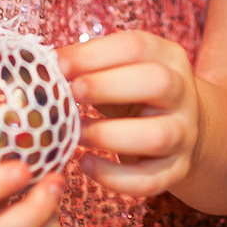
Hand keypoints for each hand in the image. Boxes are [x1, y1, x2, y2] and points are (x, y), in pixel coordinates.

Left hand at [63, 30, 202, 199]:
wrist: (180, 130)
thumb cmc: (134, 95)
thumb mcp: (120, 72)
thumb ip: (90, 69)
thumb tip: (42, 72)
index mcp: (167, 57)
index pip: (136, 46)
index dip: (94, 55)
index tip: (58, 64)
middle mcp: (183, 93)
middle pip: (157, 83)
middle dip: (107, 86)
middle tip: (70, 94)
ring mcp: (184, 133)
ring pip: (156, 135)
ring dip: (108, 135)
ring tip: (76, 134)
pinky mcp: (177, 169)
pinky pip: (150, 180)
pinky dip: (114, 178)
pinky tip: (86, 164)